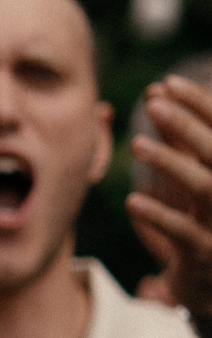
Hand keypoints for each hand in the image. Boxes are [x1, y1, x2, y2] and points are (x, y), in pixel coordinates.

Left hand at [129, 76, 211, 317]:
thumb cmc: (200, 219)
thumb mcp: (190, 176)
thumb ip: (178, 140)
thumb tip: (155, 92)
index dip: (200, 105)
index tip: (167, 83)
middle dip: (187, 128)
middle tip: (152, 105)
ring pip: (204, 189)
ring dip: (171, 165)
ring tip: (135, 146)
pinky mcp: (206, 254)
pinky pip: (183, 233)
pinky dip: (159, 216)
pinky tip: (132, 201)